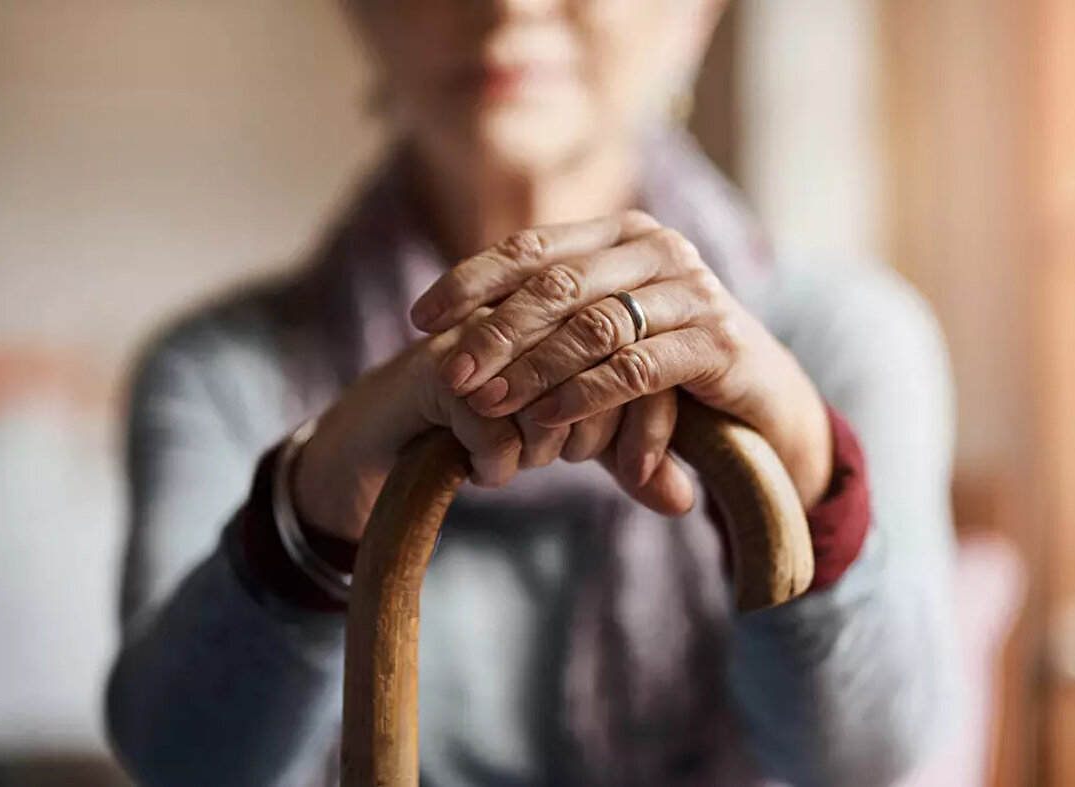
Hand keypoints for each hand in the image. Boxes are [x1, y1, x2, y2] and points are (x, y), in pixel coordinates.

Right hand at [291, 310, 692, 542]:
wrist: (388, 440)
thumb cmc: (492, 430)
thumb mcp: (576, 444)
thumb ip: (634, 463)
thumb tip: (687, 501)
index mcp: (577, 310)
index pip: (645, 357)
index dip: (652, 423)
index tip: (635, 472)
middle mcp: (534, 310)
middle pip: (606, 372)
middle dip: (597, 436)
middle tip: (566, 460)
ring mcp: (485, 331)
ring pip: (552, 397)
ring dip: (546, 448)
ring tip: (526, 464)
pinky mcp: (440, 367)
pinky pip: (495, 424)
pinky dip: (498, 463)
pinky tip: (488, 472)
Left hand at [410, 211, 833, 507]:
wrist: (763, 402)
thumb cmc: (666, 369)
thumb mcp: (602, 339)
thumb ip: (544, 327)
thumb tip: (445, 339)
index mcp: (623, 234)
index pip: (533, 247)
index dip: (471, 280)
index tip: (421, 319)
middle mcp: (659, 249)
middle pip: (557, 284)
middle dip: (494, 332)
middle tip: (448, 373)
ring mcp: (694, 291)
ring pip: (594, 325)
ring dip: (532, 368)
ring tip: (488, 402)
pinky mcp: (718, 342)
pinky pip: (636, 367)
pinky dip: (585, 394)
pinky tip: (545, 418)